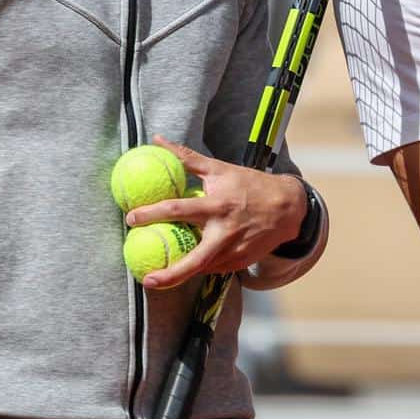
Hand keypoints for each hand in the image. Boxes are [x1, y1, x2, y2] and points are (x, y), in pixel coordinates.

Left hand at [125, 136, 307, 288]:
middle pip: (194, 260)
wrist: (289, 207)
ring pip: (203, 268)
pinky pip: (215, 267)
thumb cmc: (250, 185)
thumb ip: (186, 157)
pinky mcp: (241, 262)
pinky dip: (201, 266)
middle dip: (169, 275)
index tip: (130, 218)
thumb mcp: (220, 168)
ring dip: (182, 274)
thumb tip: (157, 140)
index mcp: (217, 206)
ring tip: (160, 277)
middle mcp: (226, 232)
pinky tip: (187, 266)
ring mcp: (235, 251)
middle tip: (147, 279)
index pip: (178, 210)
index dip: (152, 214)